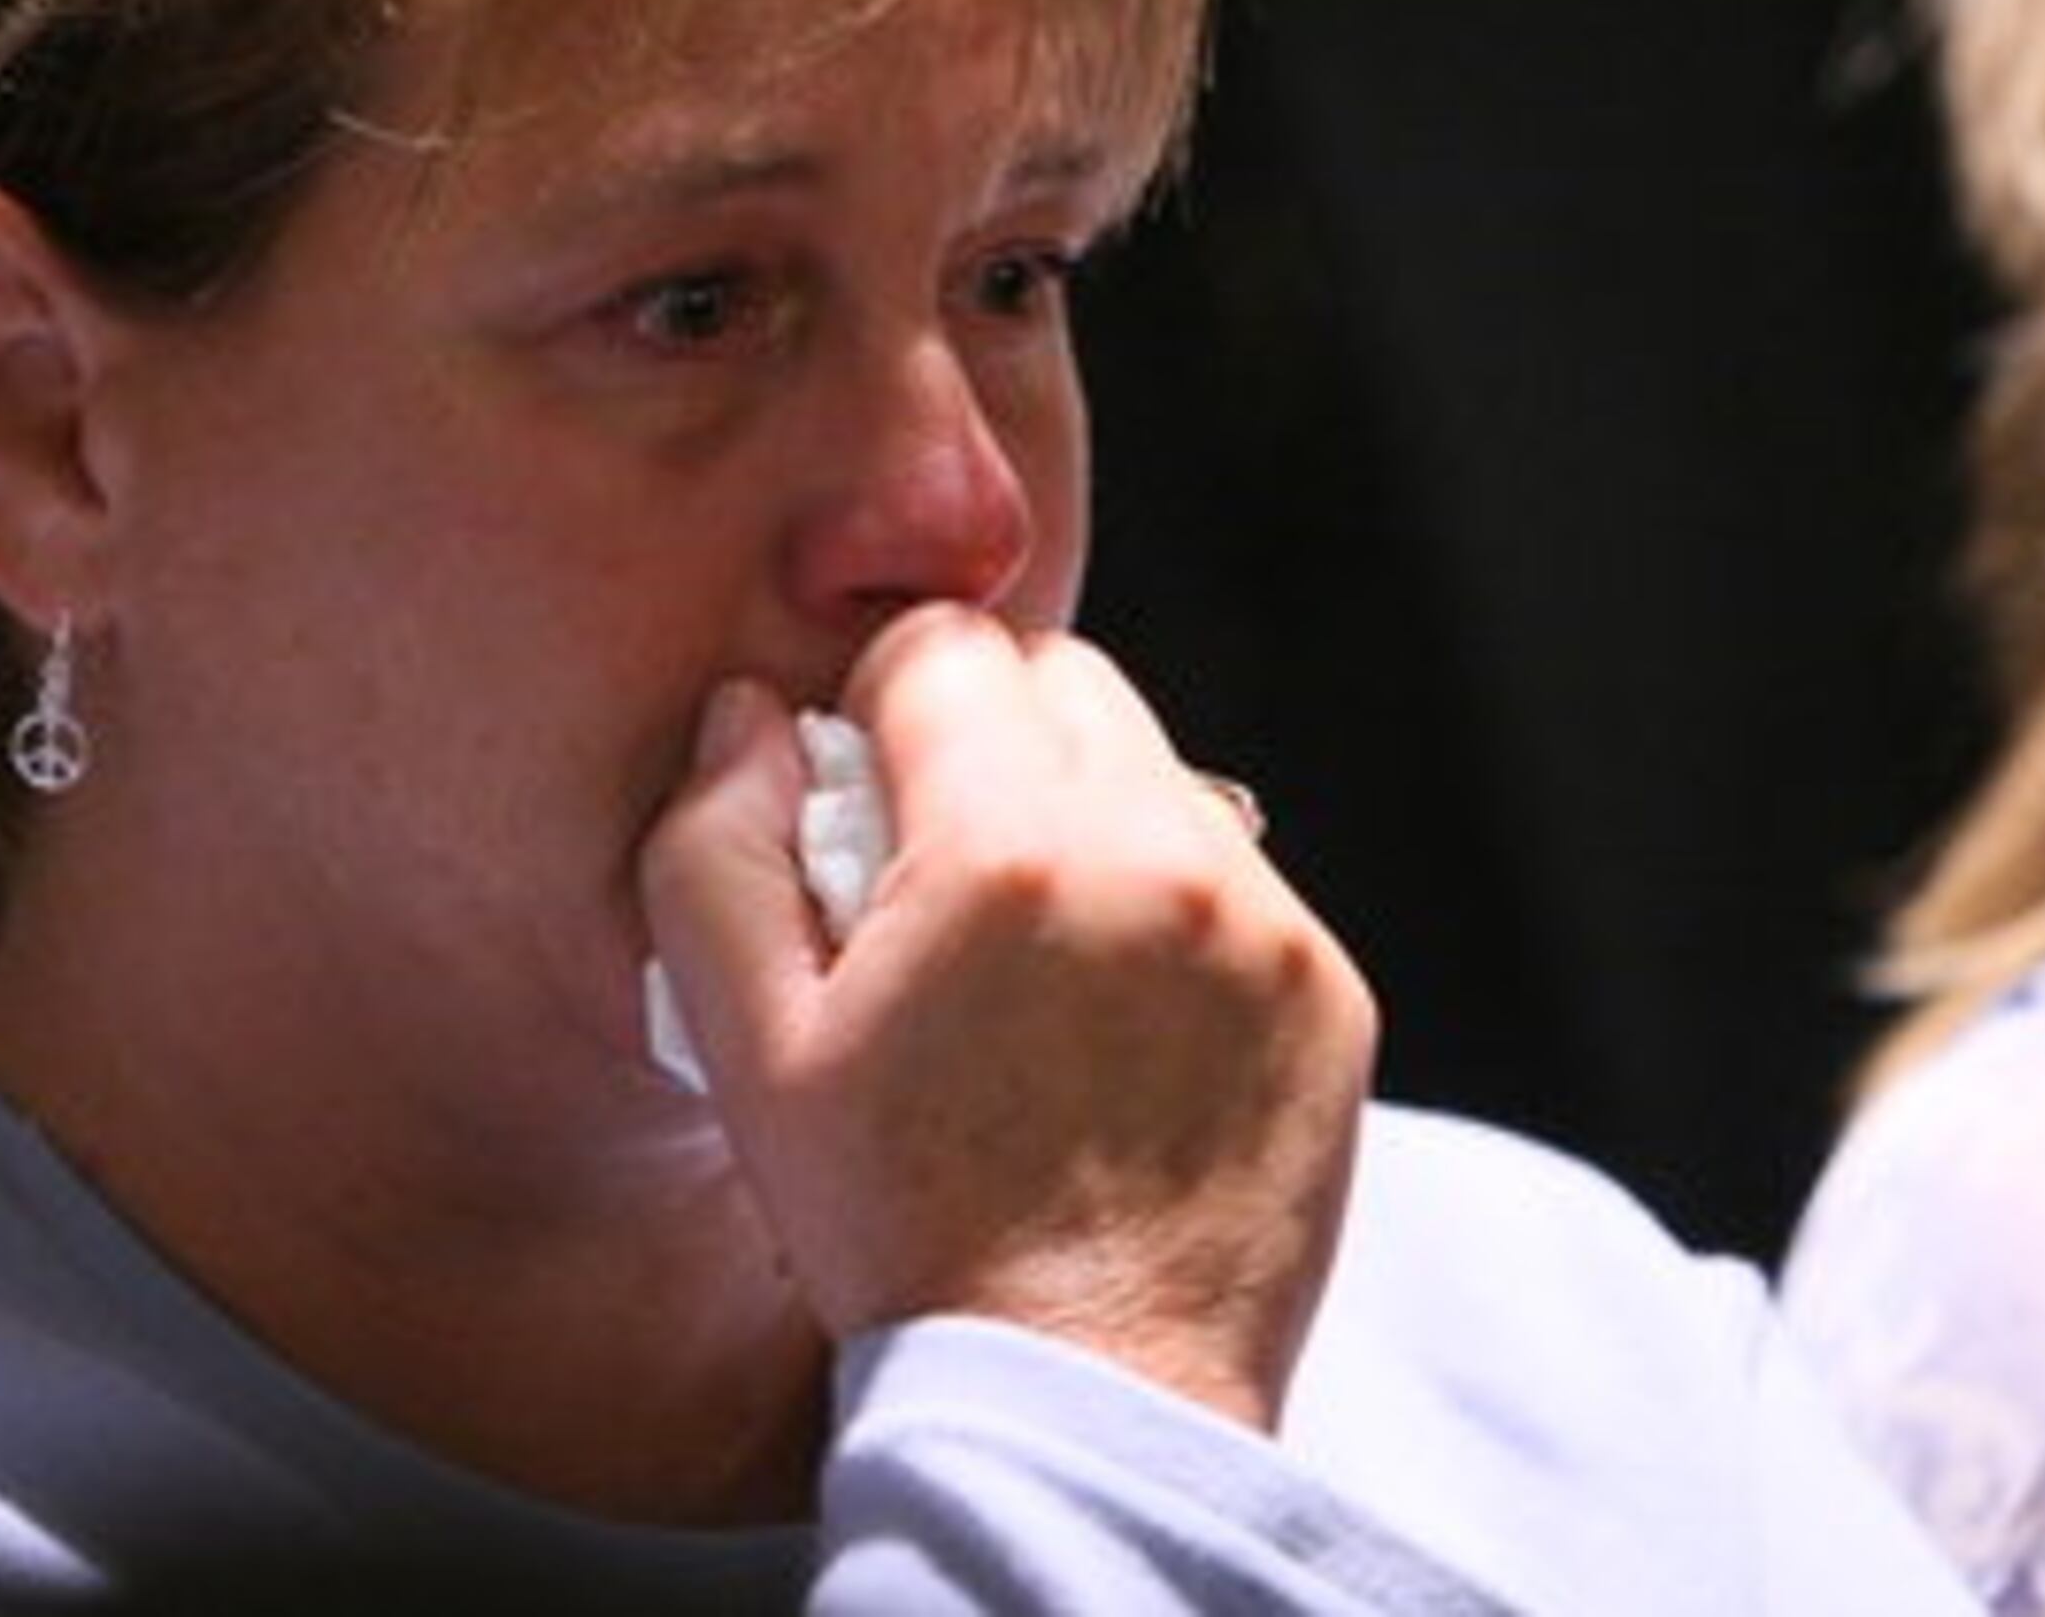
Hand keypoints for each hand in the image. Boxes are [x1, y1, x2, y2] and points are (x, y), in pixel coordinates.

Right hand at [639, 604, 1373, 1429]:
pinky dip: (1169, 914)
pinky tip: (1110, 1031)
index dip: (876, 707)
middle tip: (938, 880)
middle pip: (1065, 679)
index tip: (857, 808)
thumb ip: (715, 843)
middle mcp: (1161, 857)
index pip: (944, 644)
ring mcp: (1265, 924)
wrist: (1081, 1399)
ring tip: (1028, 969)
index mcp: (1009, 849)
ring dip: (1085, 823)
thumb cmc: (899, 1233)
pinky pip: (1235, 880)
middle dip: (988, 743)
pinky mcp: (1329, 992)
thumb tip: (749, 718)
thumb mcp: (746, 1047)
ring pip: (1157, 773)